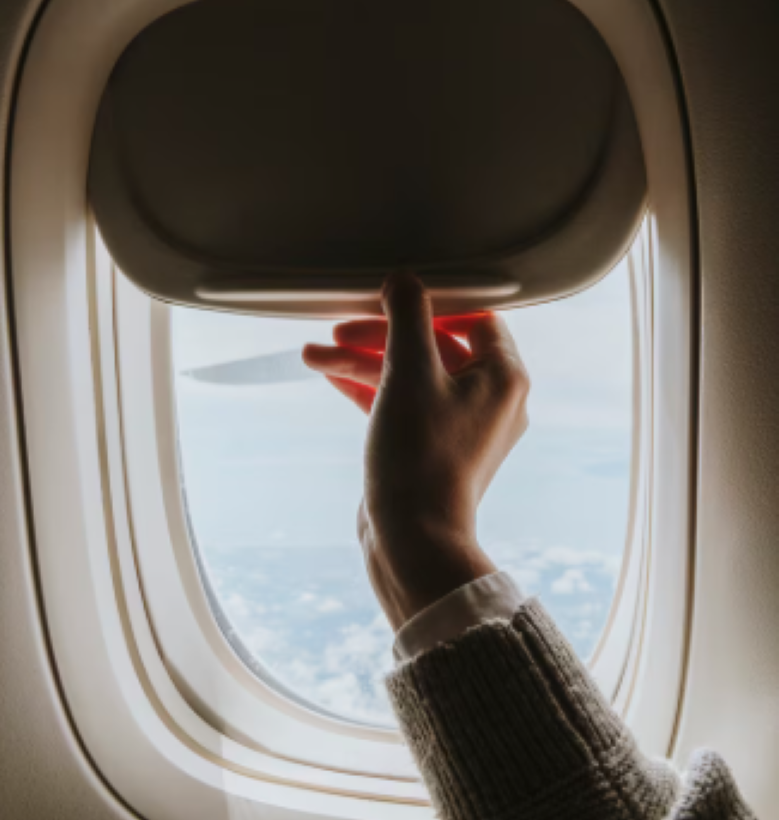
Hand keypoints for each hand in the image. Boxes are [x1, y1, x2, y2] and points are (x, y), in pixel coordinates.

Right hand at [302, 272, 529, 629]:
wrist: (412, 540)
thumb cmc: (420, 458)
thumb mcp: (409, 371)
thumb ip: (407, 316)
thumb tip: (404, 279)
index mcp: (503, 377)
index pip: (472, 316)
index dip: (429, 303)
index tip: (390, 295)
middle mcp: (490, 401)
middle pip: (432, 345)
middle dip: (380, 334)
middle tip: (340, 327)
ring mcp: (460, 428)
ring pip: (410, 375)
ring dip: (364, 360)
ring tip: (315, 354)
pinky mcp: (431, 449)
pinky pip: (401, 404)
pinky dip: (369, 388)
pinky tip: (330, 375)